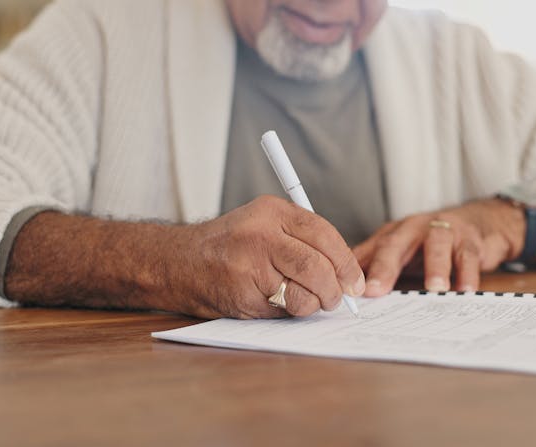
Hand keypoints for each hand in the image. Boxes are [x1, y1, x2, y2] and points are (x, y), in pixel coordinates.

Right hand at [178, 195, 365, 318]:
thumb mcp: (264, 223)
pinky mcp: (243, 295)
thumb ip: (302, 239)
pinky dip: (288, 312)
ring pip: (305, 293)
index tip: (355, 280)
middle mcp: (261, 235)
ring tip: (305, 301)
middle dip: (335, 289)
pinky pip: (283, 311)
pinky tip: (275, 302)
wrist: (180, 262)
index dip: (346, 262)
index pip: (324, 234)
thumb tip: (346, 272)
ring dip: (313, 304)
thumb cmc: (230, 246)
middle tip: (336, 298)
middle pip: (318, 266)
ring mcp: (250, 266)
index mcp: (272, 211)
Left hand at [352, 198, 535, 295]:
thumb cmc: (430, 242)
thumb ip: (373, 263)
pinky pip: (468, 255)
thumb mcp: (400, 249)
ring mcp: (443, 230)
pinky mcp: (470, 239)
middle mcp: (414, 228)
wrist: (477, 221)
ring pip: (437, 244)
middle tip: (376, 290)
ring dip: (435, 267)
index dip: (358, 269)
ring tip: (434, 289)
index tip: (349, 292)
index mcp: (393, 234)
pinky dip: (468, 273)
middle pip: (395, 244)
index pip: (371, 250)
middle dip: (385, 266)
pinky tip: (465, 290)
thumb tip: (341, 285)